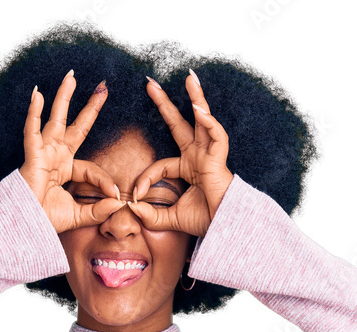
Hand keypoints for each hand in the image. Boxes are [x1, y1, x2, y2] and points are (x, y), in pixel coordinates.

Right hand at [19, 71, 125, 234]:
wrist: (26, 226)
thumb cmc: (46, 220)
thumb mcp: (79, 216)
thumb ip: (98, 211)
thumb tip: (118, 203)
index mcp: (66, 170)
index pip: (92, 169)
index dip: (105, 182)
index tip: (116, 195)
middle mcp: (56, 157)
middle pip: (76, 127)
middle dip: (89, 107)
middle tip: (102, 87)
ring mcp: (44, 153)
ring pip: (55, 120)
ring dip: (63, 97)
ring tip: (71, 77)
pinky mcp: (32, 155)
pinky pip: (33, 131)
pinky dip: (34, 113)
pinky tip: (38, 94)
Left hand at [127, 71, 233, 237]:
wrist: (224, 228)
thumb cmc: (205, 221)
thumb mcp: (171, 219)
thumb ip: (151, 216)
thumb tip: (132, 208)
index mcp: (187, 168)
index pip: (160, 165)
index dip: (145, 179)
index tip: (135, 195)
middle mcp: (198, 156)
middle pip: (180, 124)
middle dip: (165, 104)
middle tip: (150, 84)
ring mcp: (209, 155)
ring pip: (203, 119)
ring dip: (197, 98)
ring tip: (189, 77)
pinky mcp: (219, 159)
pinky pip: (216, 135)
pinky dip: (209, 123)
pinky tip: (199, 111)